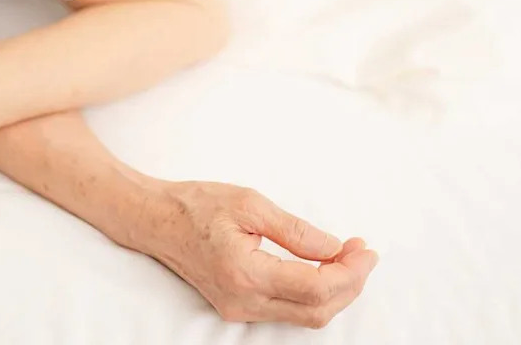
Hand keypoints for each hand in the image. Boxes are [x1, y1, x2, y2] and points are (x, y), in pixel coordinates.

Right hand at [138, 182, 377, 325]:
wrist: (155, 220)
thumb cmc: (195, 205)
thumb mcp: (250, 204)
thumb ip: (295, 230)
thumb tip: (335, 248)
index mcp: (245, 273)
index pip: (315, 288)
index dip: (349, 272)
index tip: (365, 248)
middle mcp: (243, 301)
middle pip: (316, 311)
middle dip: (350, 284)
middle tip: (362, 252)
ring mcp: (239, 310)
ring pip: (304, 316)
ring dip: (334, 291)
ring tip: (347, 257)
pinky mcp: (237, 308)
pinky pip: (287, 311)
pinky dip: (313, 294)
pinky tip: (322, 268)